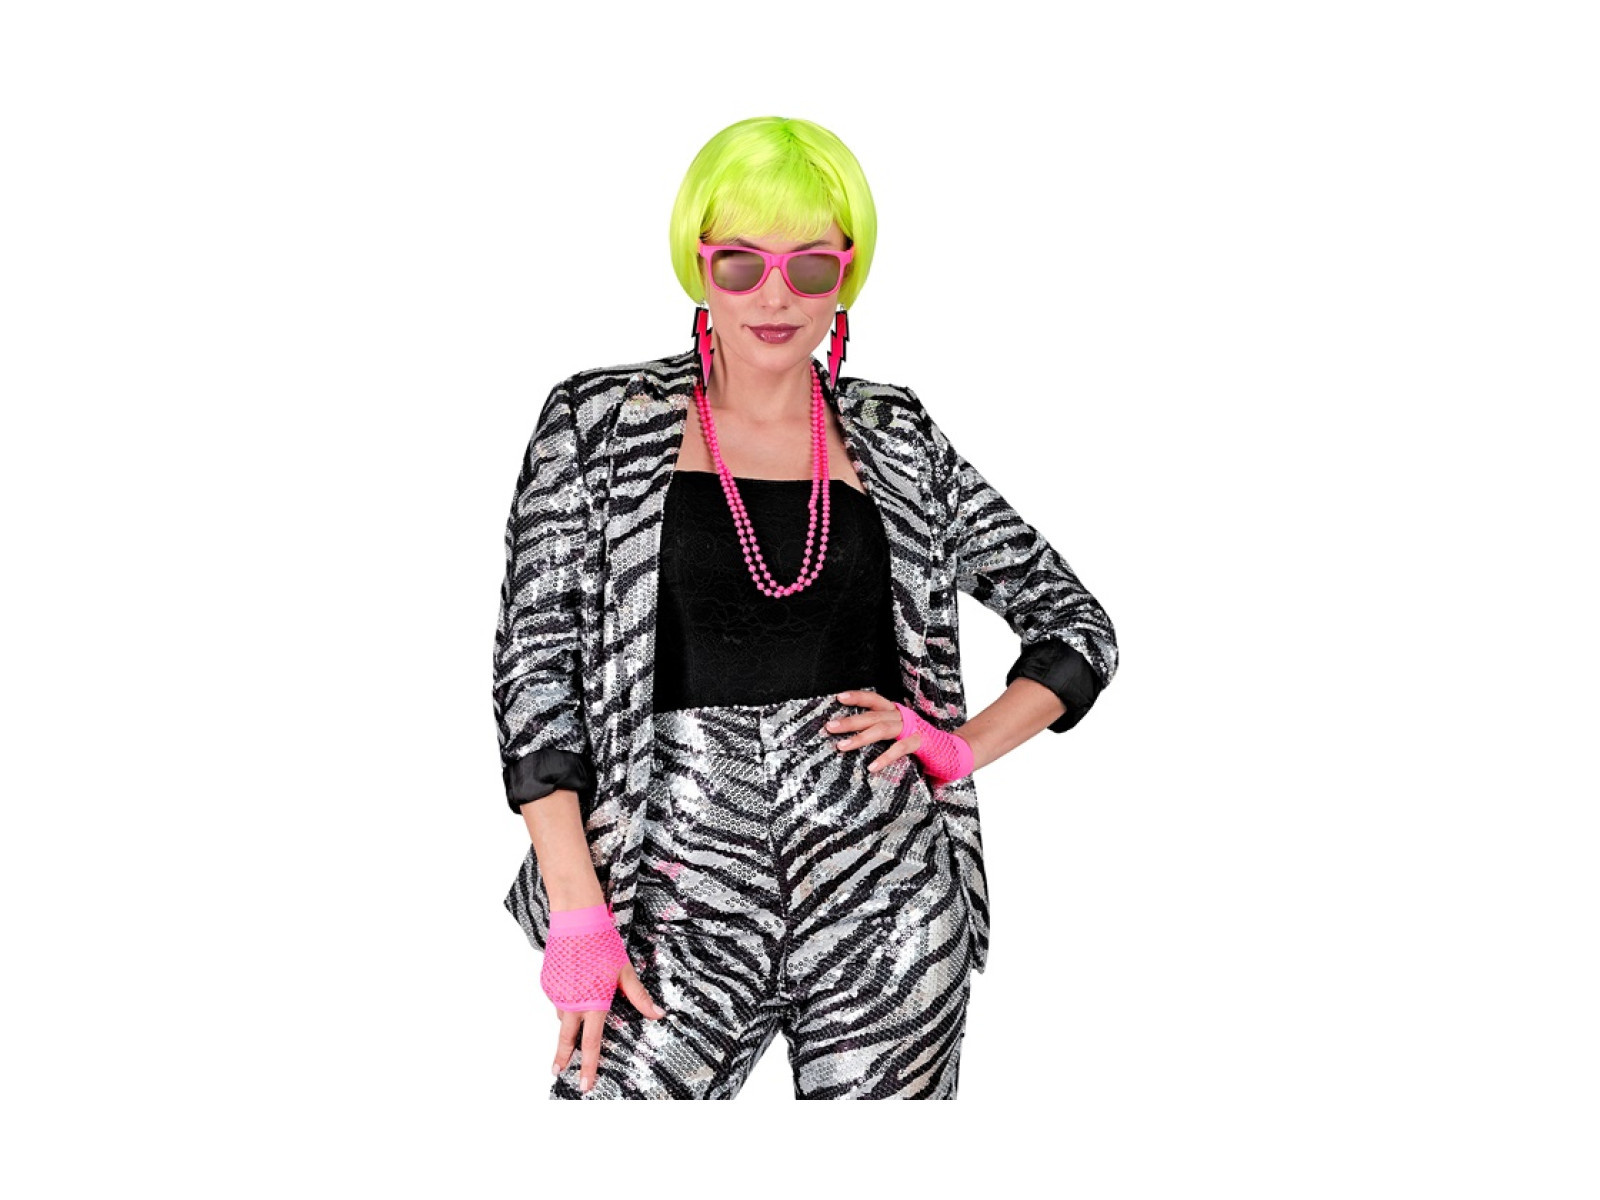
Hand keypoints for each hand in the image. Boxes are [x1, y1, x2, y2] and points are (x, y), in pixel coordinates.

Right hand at [542, 902, 666, 1092]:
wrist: (575, 919)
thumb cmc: (602, 943)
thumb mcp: (624, 971)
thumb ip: (638, 997)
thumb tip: (658, 1014)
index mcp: (592, 1003)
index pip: (592, 1043)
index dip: (589, 1066)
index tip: (584, 1085)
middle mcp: (571, 1003)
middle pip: (566, 1039)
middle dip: (562, 1059)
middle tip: (558, 1073)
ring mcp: (557, 993)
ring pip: (563, 1016)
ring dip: (568, 1022)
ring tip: (577, 1013)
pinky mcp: (548, 982)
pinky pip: (558, 999)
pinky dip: (565, 1000)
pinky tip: (574, 986)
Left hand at [826, 690, 973, 780]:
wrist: (956, 753)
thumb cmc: (924, 748)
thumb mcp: (900, 741)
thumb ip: (884, 743)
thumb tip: (856, 748)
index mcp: (898, 713)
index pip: (875, 700)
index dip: (858, 697)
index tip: (838, 698)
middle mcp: (904, 717)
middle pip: (873, 713)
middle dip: (850, 719)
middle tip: (830, 727)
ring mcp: (913, 728)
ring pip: (882, 727)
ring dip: (861, 736)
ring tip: (843, 746)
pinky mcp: (922, 743)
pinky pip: (901, 748)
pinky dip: (885, 757)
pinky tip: (872, 767)